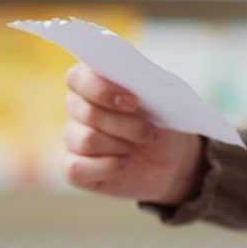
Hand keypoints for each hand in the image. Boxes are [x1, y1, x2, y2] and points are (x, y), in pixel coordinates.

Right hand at [62, 63, 204, 203]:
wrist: (173, 160)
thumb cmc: (163, 121)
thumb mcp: (161, 98)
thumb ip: (142, 82)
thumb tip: (132, 77)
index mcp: (92, 82)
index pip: (78, 78)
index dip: (103, 90)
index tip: (134, 102)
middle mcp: (77, 108)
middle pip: (87, 112)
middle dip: (125, 124)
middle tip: (149, 131)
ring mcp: (73, 139)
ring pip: (87, 140)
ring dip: (120, 145)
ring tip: (136, 147)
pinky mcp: (75, 169)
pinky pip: (76, 168)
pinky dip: (108, 166)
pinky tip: (124, 163)